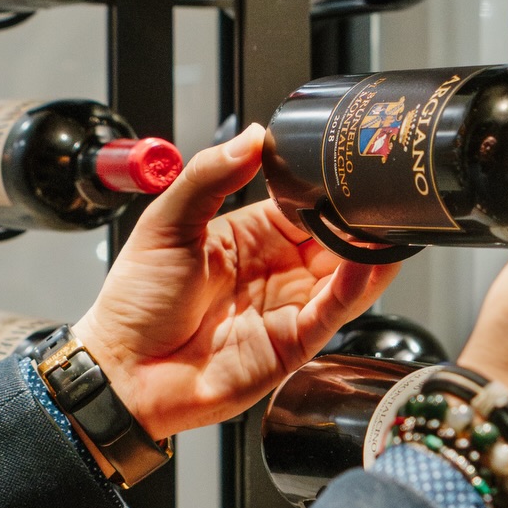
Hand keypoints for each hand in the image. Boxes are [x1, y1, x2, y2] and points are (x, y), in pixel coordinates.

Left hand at [75, 124, 399, 438]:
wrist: (122, 371)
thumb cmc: (136, 304)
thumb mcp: (167, 223)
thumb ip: (209, 176)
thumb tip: (251, 136)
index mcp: (248, 236)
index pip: (303, 204)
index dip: (326, 188)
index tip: (346, 166)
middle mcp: (275, 270)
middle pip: (334, 237)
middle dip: (358, 217)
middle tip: (378, 194)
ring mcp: (287, 306)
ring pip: (345, 274)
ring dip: (369, 250)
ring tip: (386, 224)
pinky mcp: (294, 343)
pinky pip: (335, 311)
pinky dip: (359, 288)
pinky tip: (371, 264)